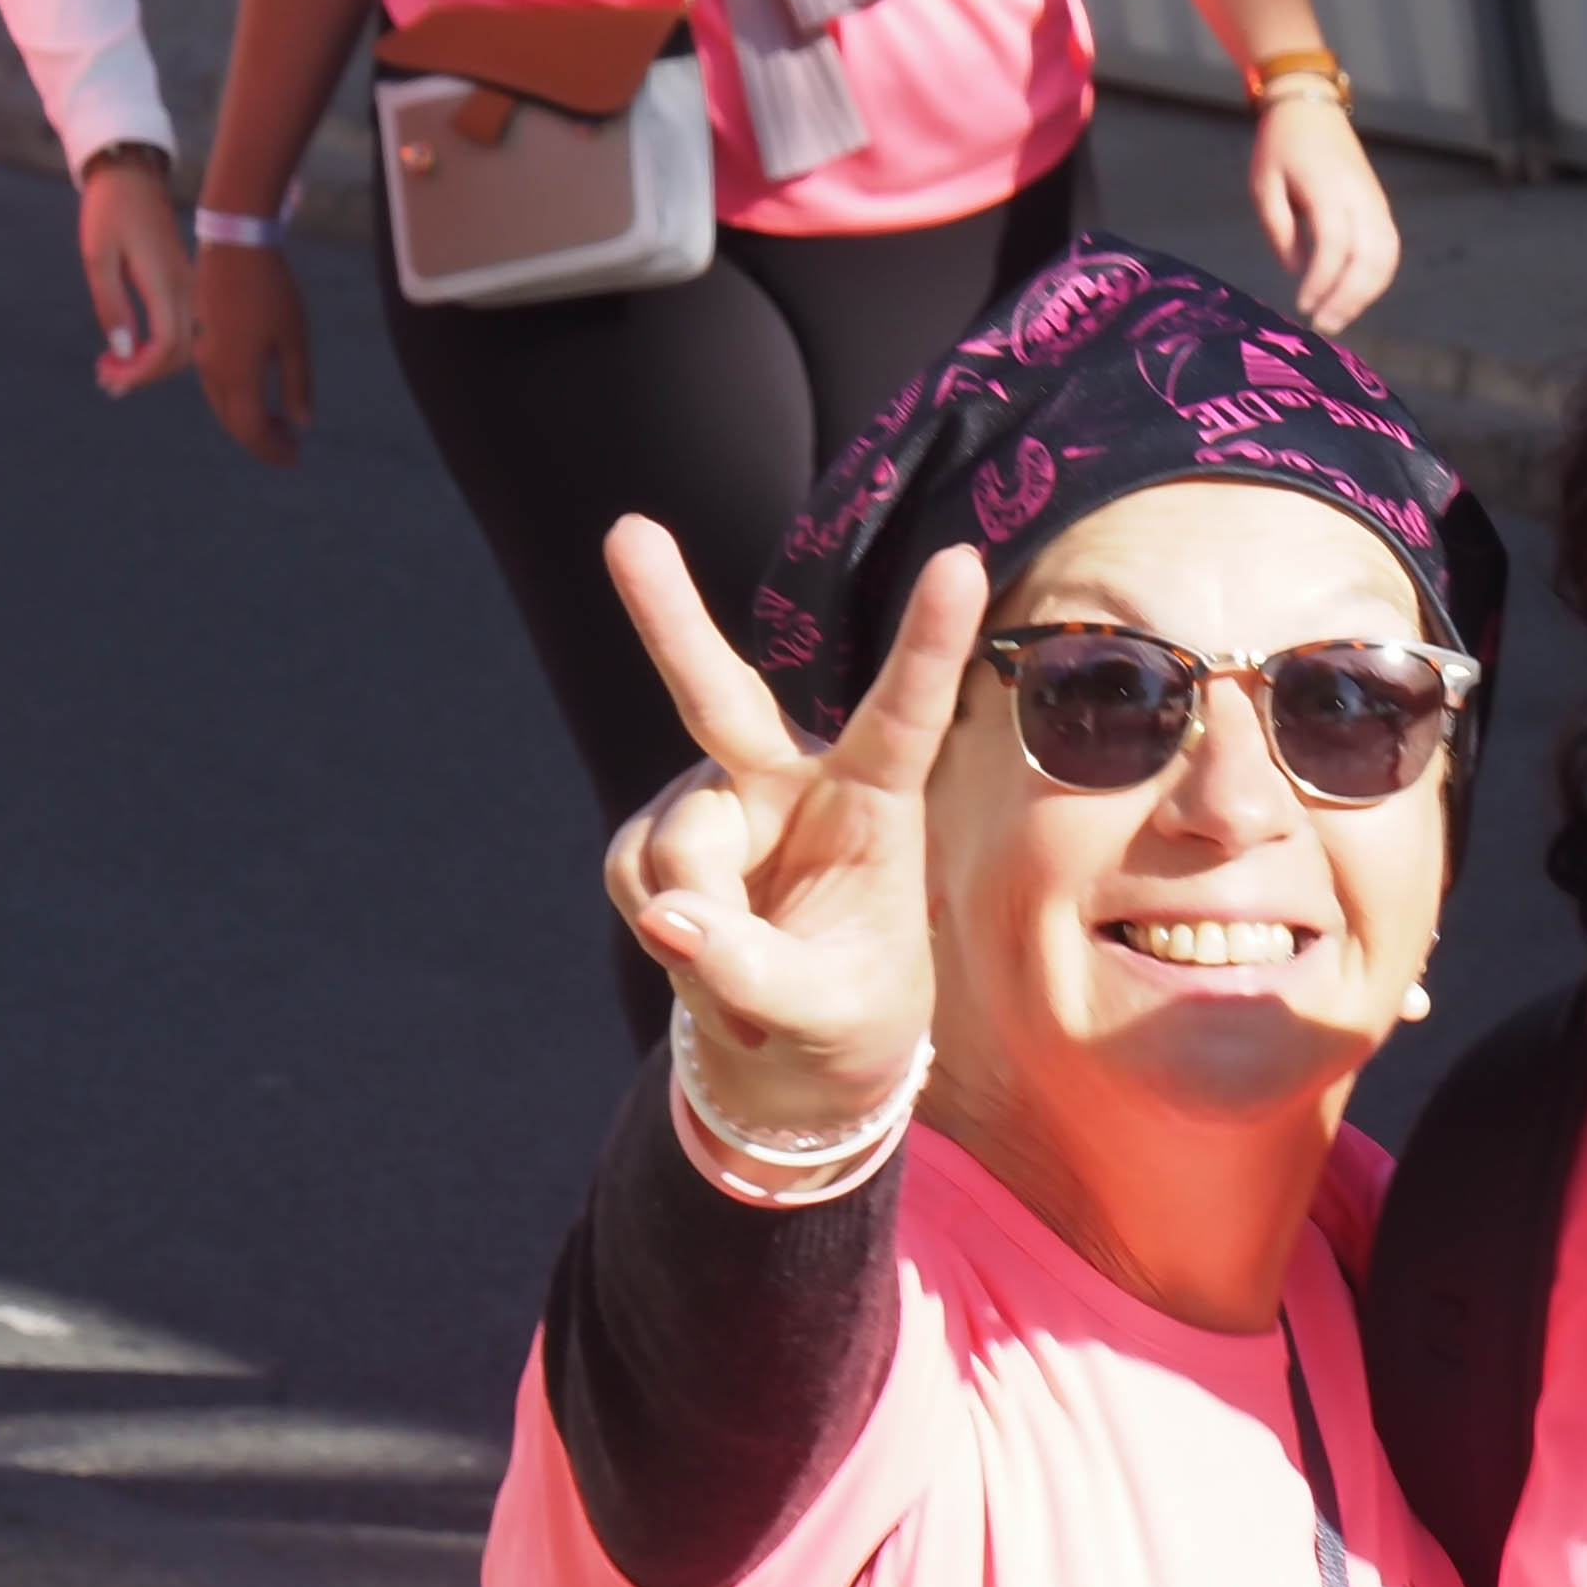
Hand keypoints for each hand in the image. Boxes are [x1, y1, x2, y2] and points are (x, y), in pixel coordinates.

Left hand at [77, 157, 197, 397]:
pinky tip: (132, 348)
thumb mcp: (97, 256)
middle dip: (143, 375)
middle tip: (105, 379)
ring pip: (183, 345)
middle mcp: (186, 290)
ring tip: (113, 369)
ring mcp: (189, 287)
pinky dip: (158, 348)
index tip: (110, 378)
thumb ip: (110, 306)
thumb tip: (122, 353)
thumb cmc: (109, 210)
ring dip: (151, 364)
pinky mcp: (185, 284)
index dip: (141, 372)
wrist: (132, 174)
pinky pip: (181, 329)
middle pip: (179, 353)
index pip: (166, 346)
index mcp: (164, 283)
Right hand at [194, 237, 311, 465]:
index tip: (295, 459)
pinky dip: (237, 400)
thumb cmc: (271, 292)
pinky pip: (216, 384)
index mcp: (237, 375)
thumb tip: (302, 423)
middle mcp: (213, 371)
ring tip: (279, 425)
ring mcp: (203, 354)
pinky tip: (258, 395)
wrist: (234, 246)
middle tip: (291, 447)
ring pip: (223, 404)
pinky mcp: (201, 339)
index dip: (272, 450)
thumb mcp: (294, 341)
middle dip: (262, 440)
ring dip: (249, 420)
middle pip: (234, 422)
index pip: (251, 430)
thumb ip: (297, 385)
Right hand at [600, 518, 984, 1137]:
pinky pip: (638, 881)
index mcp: (875, 798)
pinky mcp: (658, 837)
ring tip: (750, 974)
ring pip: (679, 850)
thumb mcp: (828, 1013)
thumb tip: (662, 916)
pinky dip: (666, 939)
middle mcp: (788, 777)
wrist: (796, 1053)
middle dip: (667, 615)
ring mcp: (716, 801)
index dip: (930, 642)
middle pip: (721, 696)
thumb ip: (755, 971)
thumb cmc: (848, 1012)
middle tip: (625, 533)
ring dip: (700, 929)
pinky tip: (705, 954)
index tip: (962, 560)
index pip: (905, 715)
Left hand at [1254, 88, 1399, 332]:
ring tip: (1340, 317)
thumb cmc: (1280, 144)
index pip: (1334, 244)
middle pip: (1368, 257)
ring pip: (1386, 257)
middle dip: (1348, 298)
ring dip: (1367, 294)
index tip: (1303, 305)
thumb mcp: (1263, 183)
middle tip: (1324, 325)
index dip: (1322, 280)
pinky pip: (1389, 248)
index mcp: (1328, 188)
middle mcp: (1359, 196)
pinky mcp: (1380, 206)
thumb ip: (1278, 228)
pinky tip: (1357, 296)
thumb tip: (1296, 269)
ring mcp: (1375, 201)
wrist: (1311, 106)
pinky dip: (1378, 278)